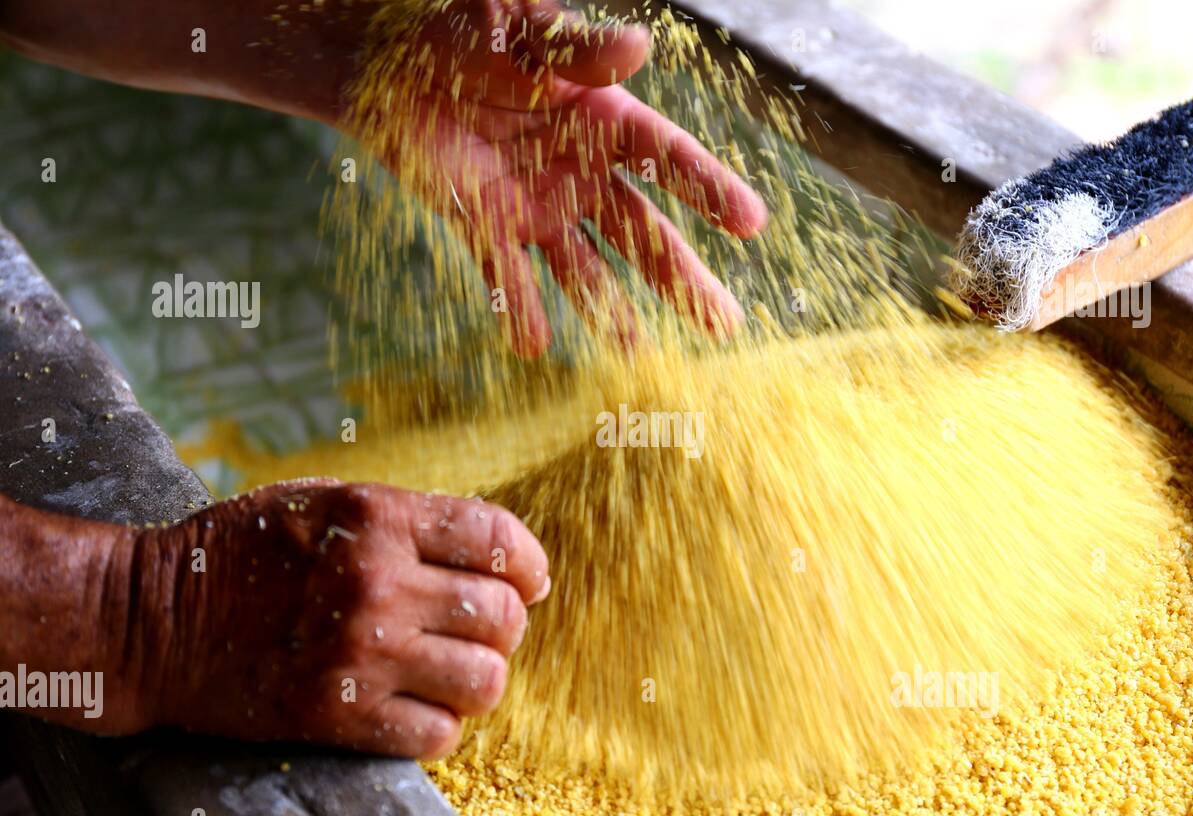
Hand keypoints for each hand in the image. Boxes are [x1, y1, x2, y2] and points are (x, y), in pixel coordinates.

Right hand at [112, 479, 548, 757]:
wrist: (154, 619)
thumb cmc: (244, 552)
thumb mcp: (327, 502)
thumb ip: (411, 524)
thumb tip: (499, 559)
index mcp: (377, 518)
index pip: (499, 541)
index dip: (530, 565)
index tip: (530, 581)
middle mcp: (377, 583)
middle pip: (503, 616)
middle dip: (504, 626)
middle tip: (475, 630)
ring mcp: (360, 653)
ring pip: (484, 680)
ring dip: (478, 679)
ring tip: (450, 671)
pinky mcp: (337, 714)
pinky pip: (438, 732)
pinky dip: (439, 725)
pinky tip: (414, 706)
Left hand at [356, 0, 768, 354]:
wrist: (392, 62)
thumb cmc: (467, 30)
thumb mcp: (524, 29)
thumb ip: (577, 48)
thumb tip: (638, 48)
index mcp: (604, 118)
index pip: (668, 159)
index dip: (710, 189)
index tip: (752, 225)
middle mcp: (582, 172)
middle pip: (642, 233)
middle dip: (681, 278)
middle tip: (722, 325)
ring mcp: (539, 206)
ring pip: (586, 268)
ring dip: (611, 313)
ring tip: (638, 358)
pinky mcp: (488, 226)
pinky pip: (507, 275)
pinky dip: (517, 307)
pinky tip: (530, 345)